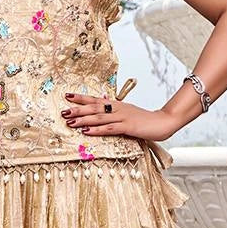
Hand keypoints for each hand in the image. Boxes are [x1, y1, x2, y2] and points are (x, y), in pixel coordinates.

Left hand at [60, 93, 178, 142]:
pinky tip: (86, 131)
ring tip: (70, 122)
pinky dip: (97, 130)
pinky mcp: (128, 127)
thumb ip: (115, 114)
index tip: (67, 96)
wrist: (163, 122)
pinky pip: (109, 128)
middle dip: (77, 109)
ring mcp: (122, 117)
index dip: (81, 98)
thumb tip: (101, 116)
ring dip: (83, 119)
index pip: (96, 99)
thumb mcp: (128, 114)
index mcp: (117, 105)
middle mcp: (117, 108)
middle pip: (94, 107)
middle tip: (63, 111)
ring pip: (99, 117)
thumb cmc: (144, 120)